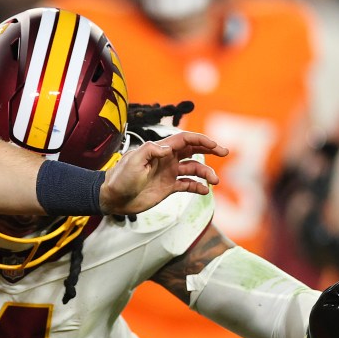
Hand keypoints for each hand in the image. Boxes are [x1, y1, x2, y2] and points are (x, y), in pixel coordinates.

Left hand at [100, 130, 227, 214]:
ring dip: (206, 173)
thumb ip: (149, 151)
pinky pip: (188, 185)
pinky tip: (204, 191)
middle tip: (224, 152)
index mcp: (160, 149)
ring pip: (193, 168)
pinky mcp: (168, 187)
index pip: (184, 140)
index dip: (201, 139)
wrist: (113, 198)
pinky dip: (198, 187)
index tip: (215, 145)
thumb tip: (167, 148)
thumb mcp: (133, 161)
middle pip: (193, 150)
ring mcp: (168, 173)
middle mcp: (167, 159)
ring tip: (214, 181)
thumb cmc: (120, 178)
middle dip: (209, 149)